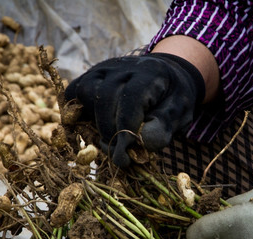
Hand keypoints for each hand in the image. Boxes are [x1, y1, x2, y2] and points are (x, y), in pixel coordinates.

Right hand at [65, 53, 204, 166]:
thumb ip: (163, 126)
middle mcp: (123, 66)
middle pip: (104, 98)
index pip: (131, 100)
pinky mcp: (89, 76)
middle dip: (110, 132)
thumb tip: (140, 144)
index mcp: (150, 73)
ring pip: (85, 93)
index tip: (124, 158)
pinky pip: (72, 94)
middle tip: (119, 153)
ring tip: (110, 140)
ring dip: (94, 122)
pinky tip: (92, 129)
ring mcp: (103, 68)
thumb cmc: (171, 100)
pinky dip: (76, 113)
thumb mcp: (180, 113)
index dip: (125, 132)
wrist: (165, 76)